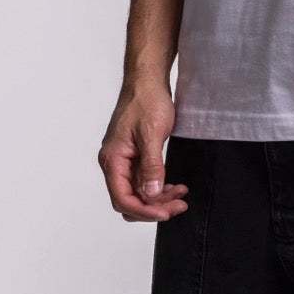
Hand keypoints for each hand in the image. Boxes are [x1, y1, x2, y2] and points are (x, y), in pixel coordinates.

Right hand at [97, 80, 189, 221]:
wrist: (148, 80)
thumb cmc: (146, 100)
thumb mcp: (152, 134)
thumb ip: (151, 165)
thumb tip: (151, 194)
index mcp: (112, 159)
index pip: (122, 198)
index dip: (144, 210)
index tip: (165, 213)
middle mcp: (114, 163)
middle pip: (130, 199)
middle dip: (154, 207)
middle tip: (178, 205)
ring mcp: (124, 160)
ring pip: (138, 191)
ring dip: (159, 198)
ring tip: (181, 195)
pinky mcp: (134, 156)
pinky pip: (143, 180)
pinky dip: (158, 186)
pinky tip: (174, 185)